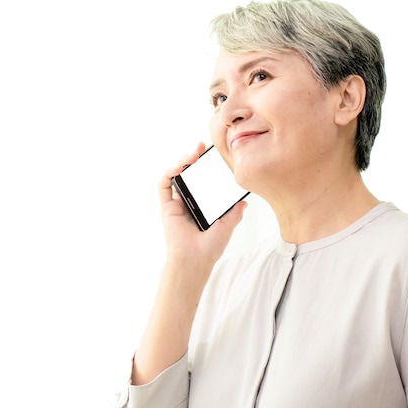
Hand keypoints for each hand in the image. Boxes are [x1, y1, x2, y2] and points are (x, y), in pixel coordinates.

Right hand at [159, 142, 246, 266]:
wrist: (195, 260)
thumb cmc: (209, 248)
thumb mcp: (227, 226)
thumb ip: (234, 213)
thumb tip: (244, 202)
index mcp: (201, 204)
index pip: (203, 180)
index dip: (206, 166)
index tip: (215, 155)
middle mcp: (188, 201)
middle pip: (188, 173)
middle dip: (193, 157)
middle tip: (201, 146)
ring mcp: (176, 203)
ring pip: (176, 175)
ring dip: (182, 160)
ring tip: (193, 153)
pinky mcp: (166, 206)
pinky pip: (164, 184)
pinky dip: (170, 172)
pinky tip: (180, 166)